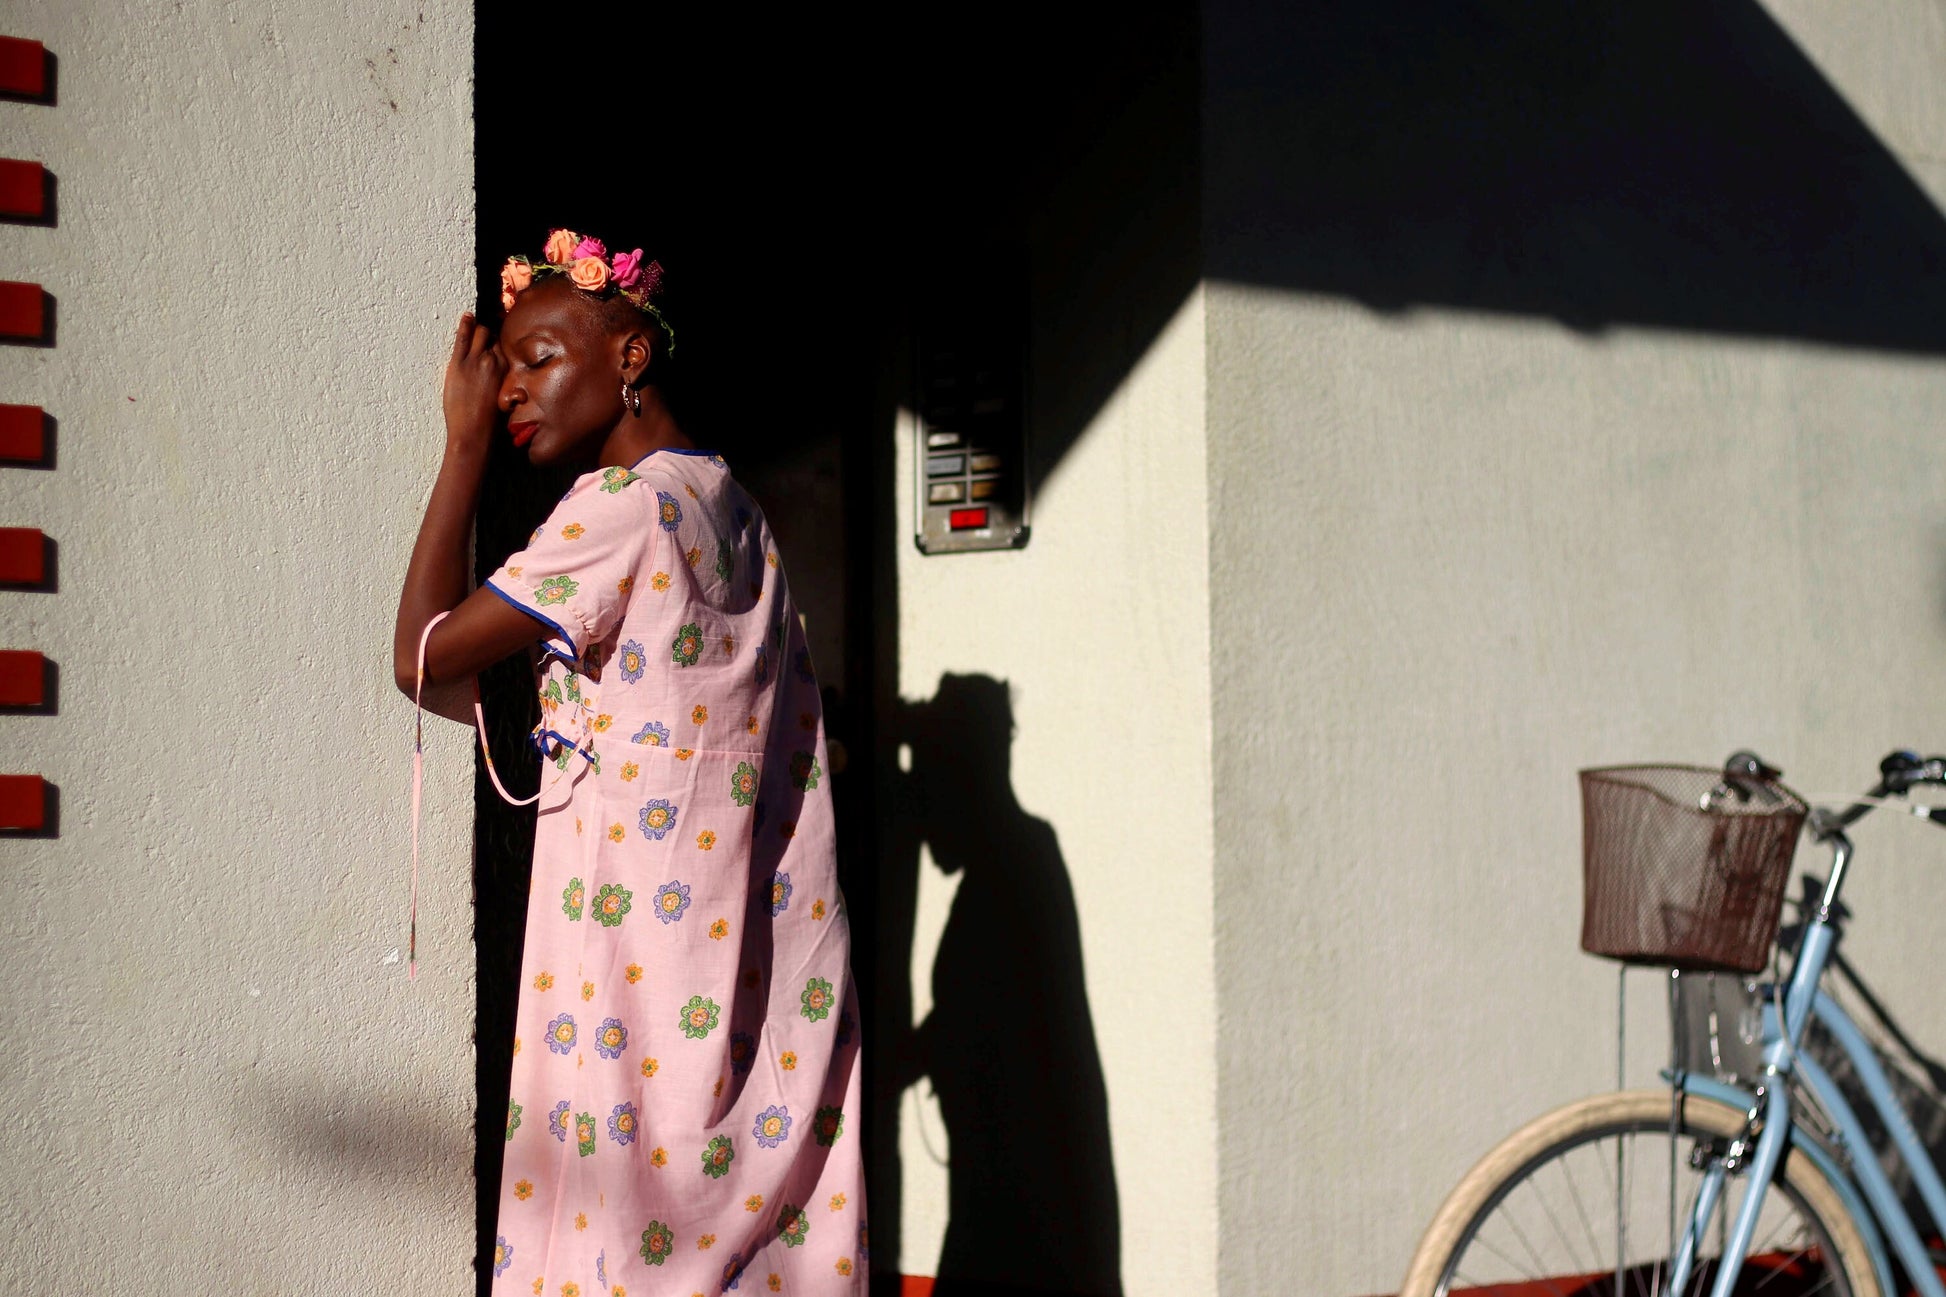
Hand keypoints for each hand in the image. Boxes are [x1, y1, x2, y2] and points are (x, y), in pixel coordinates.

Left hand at [442, 312, 505, 454]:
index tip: (496, 338)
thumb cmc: (491, 423)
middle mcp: (493, 361)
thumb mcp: (507, 403)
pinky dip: (464, 325)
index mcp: (507, 370)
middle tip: (485, 331)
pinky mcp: (458, 364)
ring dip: (478, 330)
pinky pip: (462, 338)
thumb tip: (516, 391)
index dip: (498, 342)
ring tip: (474, 323)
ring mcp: (475, 360)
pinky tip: (466, 317)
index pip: (502, 346)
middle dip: (488, 333)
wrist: (474, 433)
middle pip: (491, 337)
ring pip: (479, 333)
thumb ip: (510, 390)